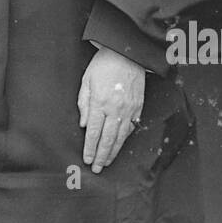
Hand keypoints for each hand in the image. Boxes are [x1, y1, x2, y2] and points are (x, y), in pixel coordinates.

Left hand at [78, 47, 145, 173]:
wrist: (126, 53)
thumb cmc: (103, 65)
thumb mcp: (86, 81)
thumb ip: (83, 103)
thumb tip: (84, 125)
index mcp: (100, 102)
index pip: (93, 132)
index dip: (90, 148)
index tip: (87, 159)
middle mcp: (115, 109)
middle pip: (107, 139)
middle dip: (101, 156)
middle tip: (97, 169)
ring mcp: (128, 109)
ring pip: (120, 137)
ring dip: (113, 151)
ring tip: (107, 162)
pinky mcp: (138, 106)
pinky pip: (131, 127)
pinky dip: (124, 139)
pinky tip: (119, 145)